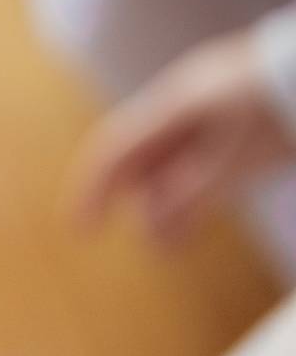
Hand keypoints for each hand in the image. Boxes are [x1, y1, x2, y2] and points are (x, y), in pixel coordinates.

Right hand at [75, 30, 295, 242]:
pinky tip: (184, 234)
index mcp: (171, 109)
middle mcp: (179, 115)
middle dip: (135, 204)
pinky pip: (192, 174)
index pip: (113, 151)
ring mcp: (204, 124)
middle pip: (138, 164)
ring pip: (165, 173)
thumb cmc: (280, 112)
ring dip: (162, 210)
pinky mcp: (230, 137)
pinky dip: (185, 205)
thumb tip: (150, 231)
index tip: (81, 231)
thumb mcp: (236, 158)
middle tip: (145, 242)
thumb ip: (189, 194)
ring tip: (167, 247)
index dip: (91, 190)